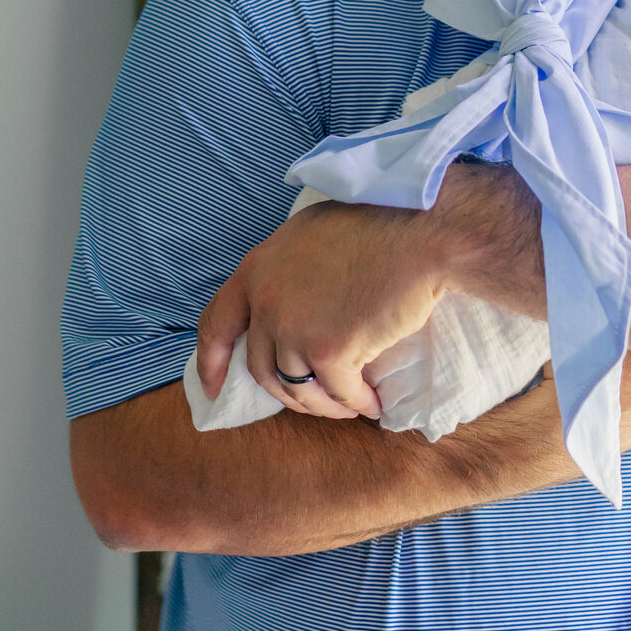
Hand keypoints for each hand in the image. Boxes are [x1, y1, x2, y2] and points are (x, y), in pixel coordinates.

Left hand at [196, 200, 447, 420]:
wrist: (419, 233)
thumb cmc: (377, 225)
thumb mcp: (309, 235)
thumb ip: (285, 270)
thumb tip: (287, 304)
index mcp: (256, 269)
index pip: (216, 324)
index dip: (211, 362)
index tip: (213, 388)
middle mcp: (267, 301)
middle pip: (261, 368)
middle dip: (285, 394)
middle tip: (313, 400)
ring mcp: (296, 328)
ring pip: (298, 388)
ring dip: (323, 405)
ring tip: (346, 404)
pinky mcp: (331, 350)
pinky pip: (338, 392)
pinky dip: (355, 403)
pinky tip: (371, 404)